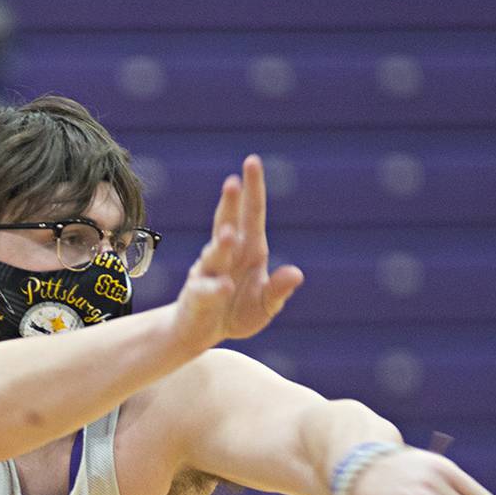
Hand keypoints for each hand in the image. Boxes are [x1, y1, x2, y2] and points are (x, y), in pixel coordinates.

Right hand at [174, 155, 304, 347]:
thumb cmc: (236, 310)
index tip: (252, 162)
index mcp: (249, 250)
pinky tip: (225, 286)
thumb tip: (297, 274)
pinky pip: (206, 290)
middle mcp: (227, 255)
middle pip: (227, 224)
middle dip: (230, 204)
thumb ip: (279, 290)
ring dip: (221, 244)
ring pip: (215, 254)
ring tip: (229, 234)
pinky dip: (215, 288)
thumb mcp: (265, 304)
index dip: (253, 190)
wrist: (201, 332)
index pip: (252, 214)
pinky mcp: (198, 296)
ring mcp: (209, 273)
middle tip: (232, 183)